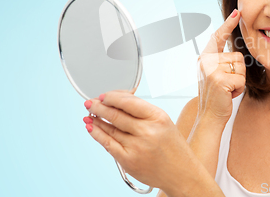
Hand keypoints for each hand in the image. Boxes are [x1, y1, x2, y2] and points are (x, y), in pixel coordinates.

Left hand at [83, 90, 197, 193]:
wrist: (181, 173)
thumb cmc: (173, 148)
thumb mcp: (164, 122)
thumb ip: (143, 112)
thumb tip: (118, 102)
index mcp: (158, 117)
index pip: (128, 102)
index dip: (112, 97)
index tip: (104, 96)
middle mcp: (147, 131)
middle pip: (115, 114)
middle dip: (99, 106)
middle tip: (90, 103)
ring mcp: (136, 147)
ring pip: (109, 128)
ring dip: (96, 120)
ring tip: (89, 114)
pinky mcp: (128, 160)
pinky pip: (107, 143)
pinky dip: (97, 134)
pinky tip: (92, 128)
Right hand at [196, 9, 245, 123]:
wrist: (210, 116)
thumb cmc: (217, 95)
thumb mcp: (215, 73)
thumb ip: (220, 60)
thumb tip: (227, 45)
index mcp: (205, 57)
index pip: (218, 37)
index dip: (228, 24)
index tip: (237, 12)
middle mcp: (205, 60)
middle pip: (237, 56)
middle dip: (238, 72)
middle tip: (226, 85)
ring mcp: (211, 69)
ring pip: (241, 67)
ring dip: (239, 81)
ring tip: (226, 89)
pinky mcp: (219, 79)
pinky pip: (241, 79)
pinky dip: (239, 89)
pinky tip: (228, 94)